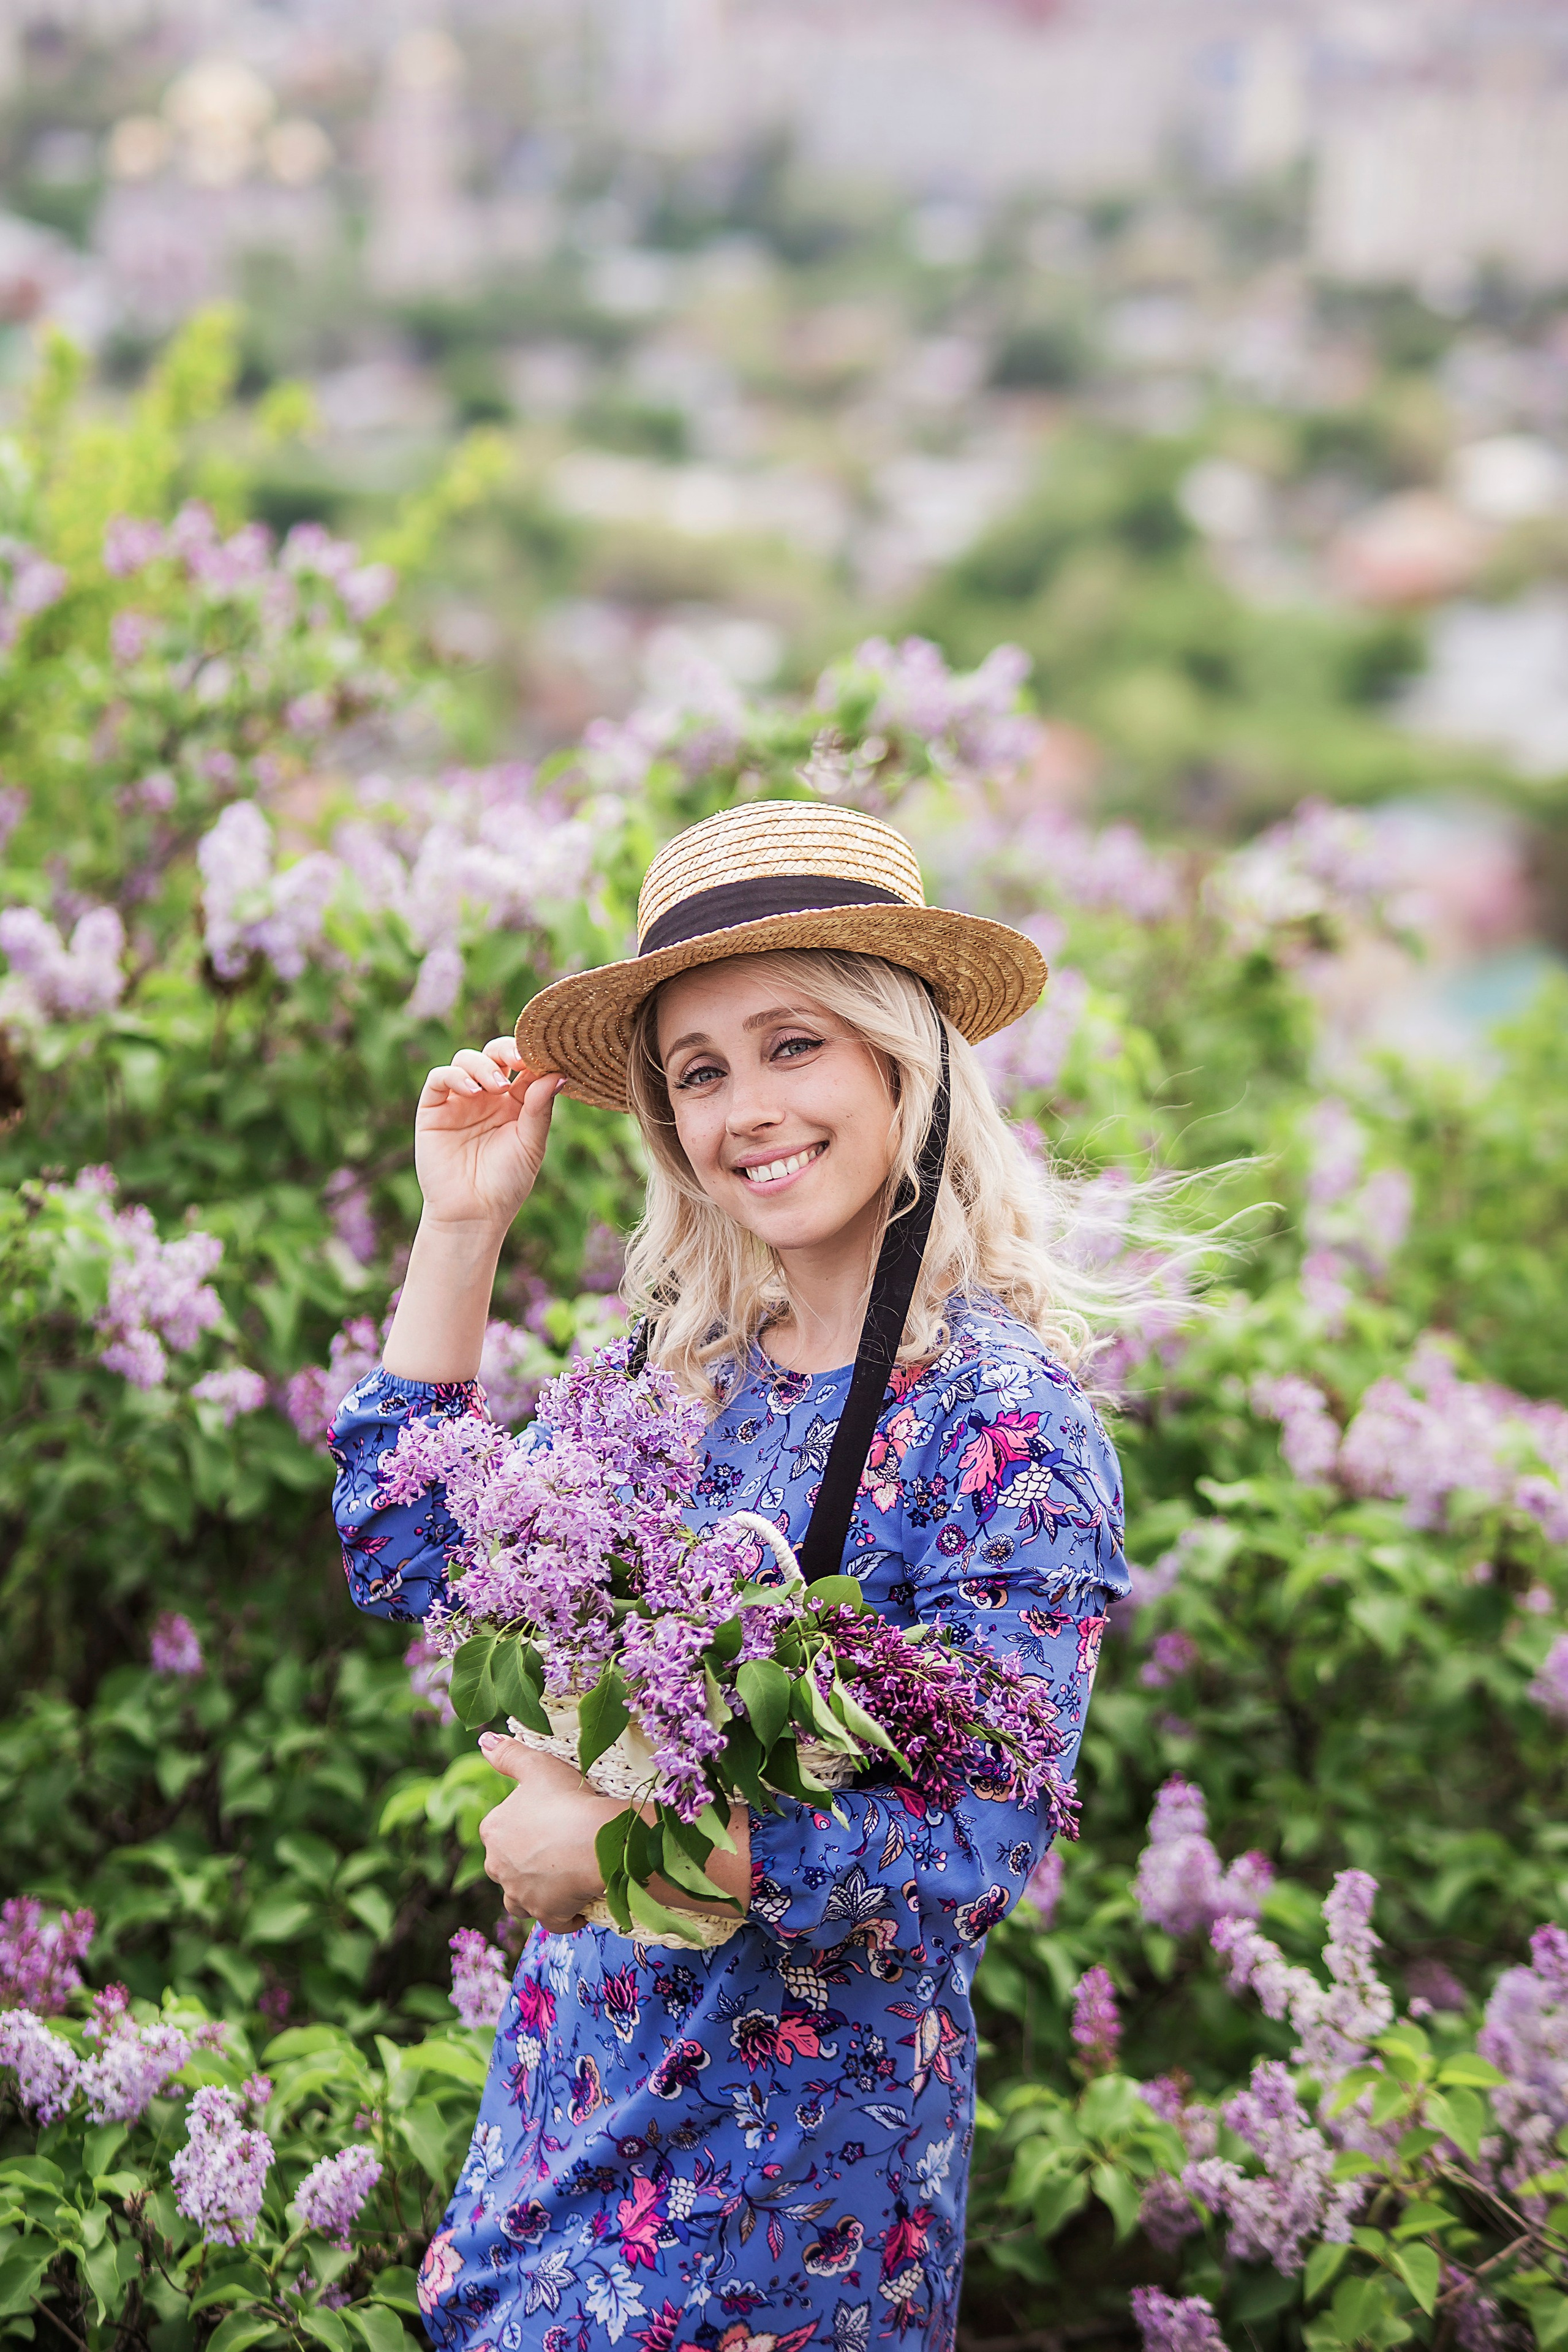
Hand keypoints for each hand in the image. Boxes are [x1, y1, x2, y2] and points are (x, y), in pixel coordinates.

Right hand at [413, 1037, 560, 1235]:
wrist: (473, 1214)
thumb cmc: (507, 1183)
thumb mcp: (531, 1144)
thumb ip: (540, 1108)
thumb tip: (558, 1073)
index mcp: (515, 1102)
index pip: (523, 1065)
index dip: (532, 1055)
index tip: (545, 1055)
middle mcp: (487, 1097)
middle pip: (494, 1054)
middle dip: (507, 1049)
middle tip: (520, 1059)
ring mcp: (459, 1101)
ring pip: (466, 1060)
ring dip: (483, 1066)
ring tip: (497, 1087)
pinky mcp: (433, 1109)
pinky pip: (439, 1078)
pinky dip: (455, 1077)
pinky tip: (473, 1092)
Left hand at [477, 1737, 620, 1933]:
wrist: (596, 1842)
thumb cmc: (567, 1800)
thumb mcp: (537, 1766)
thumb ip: (508, 1753)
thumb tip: (482, 1740)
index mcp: (492, 1830)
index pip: (499, 1828)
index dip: (524, 1823)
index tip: (547, 1818)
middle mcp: (497, 1866)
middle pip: (507, 1865)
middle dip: (525, 1860)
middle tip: (558, 1847)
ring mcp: (520, 1894)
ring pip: (520, 1897)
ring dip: (535, 1891)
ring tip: (561, 1880)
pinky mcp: (545, 1914)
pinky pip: (551, 1920)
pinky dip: (562, 1915)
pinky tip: (578, 1907)